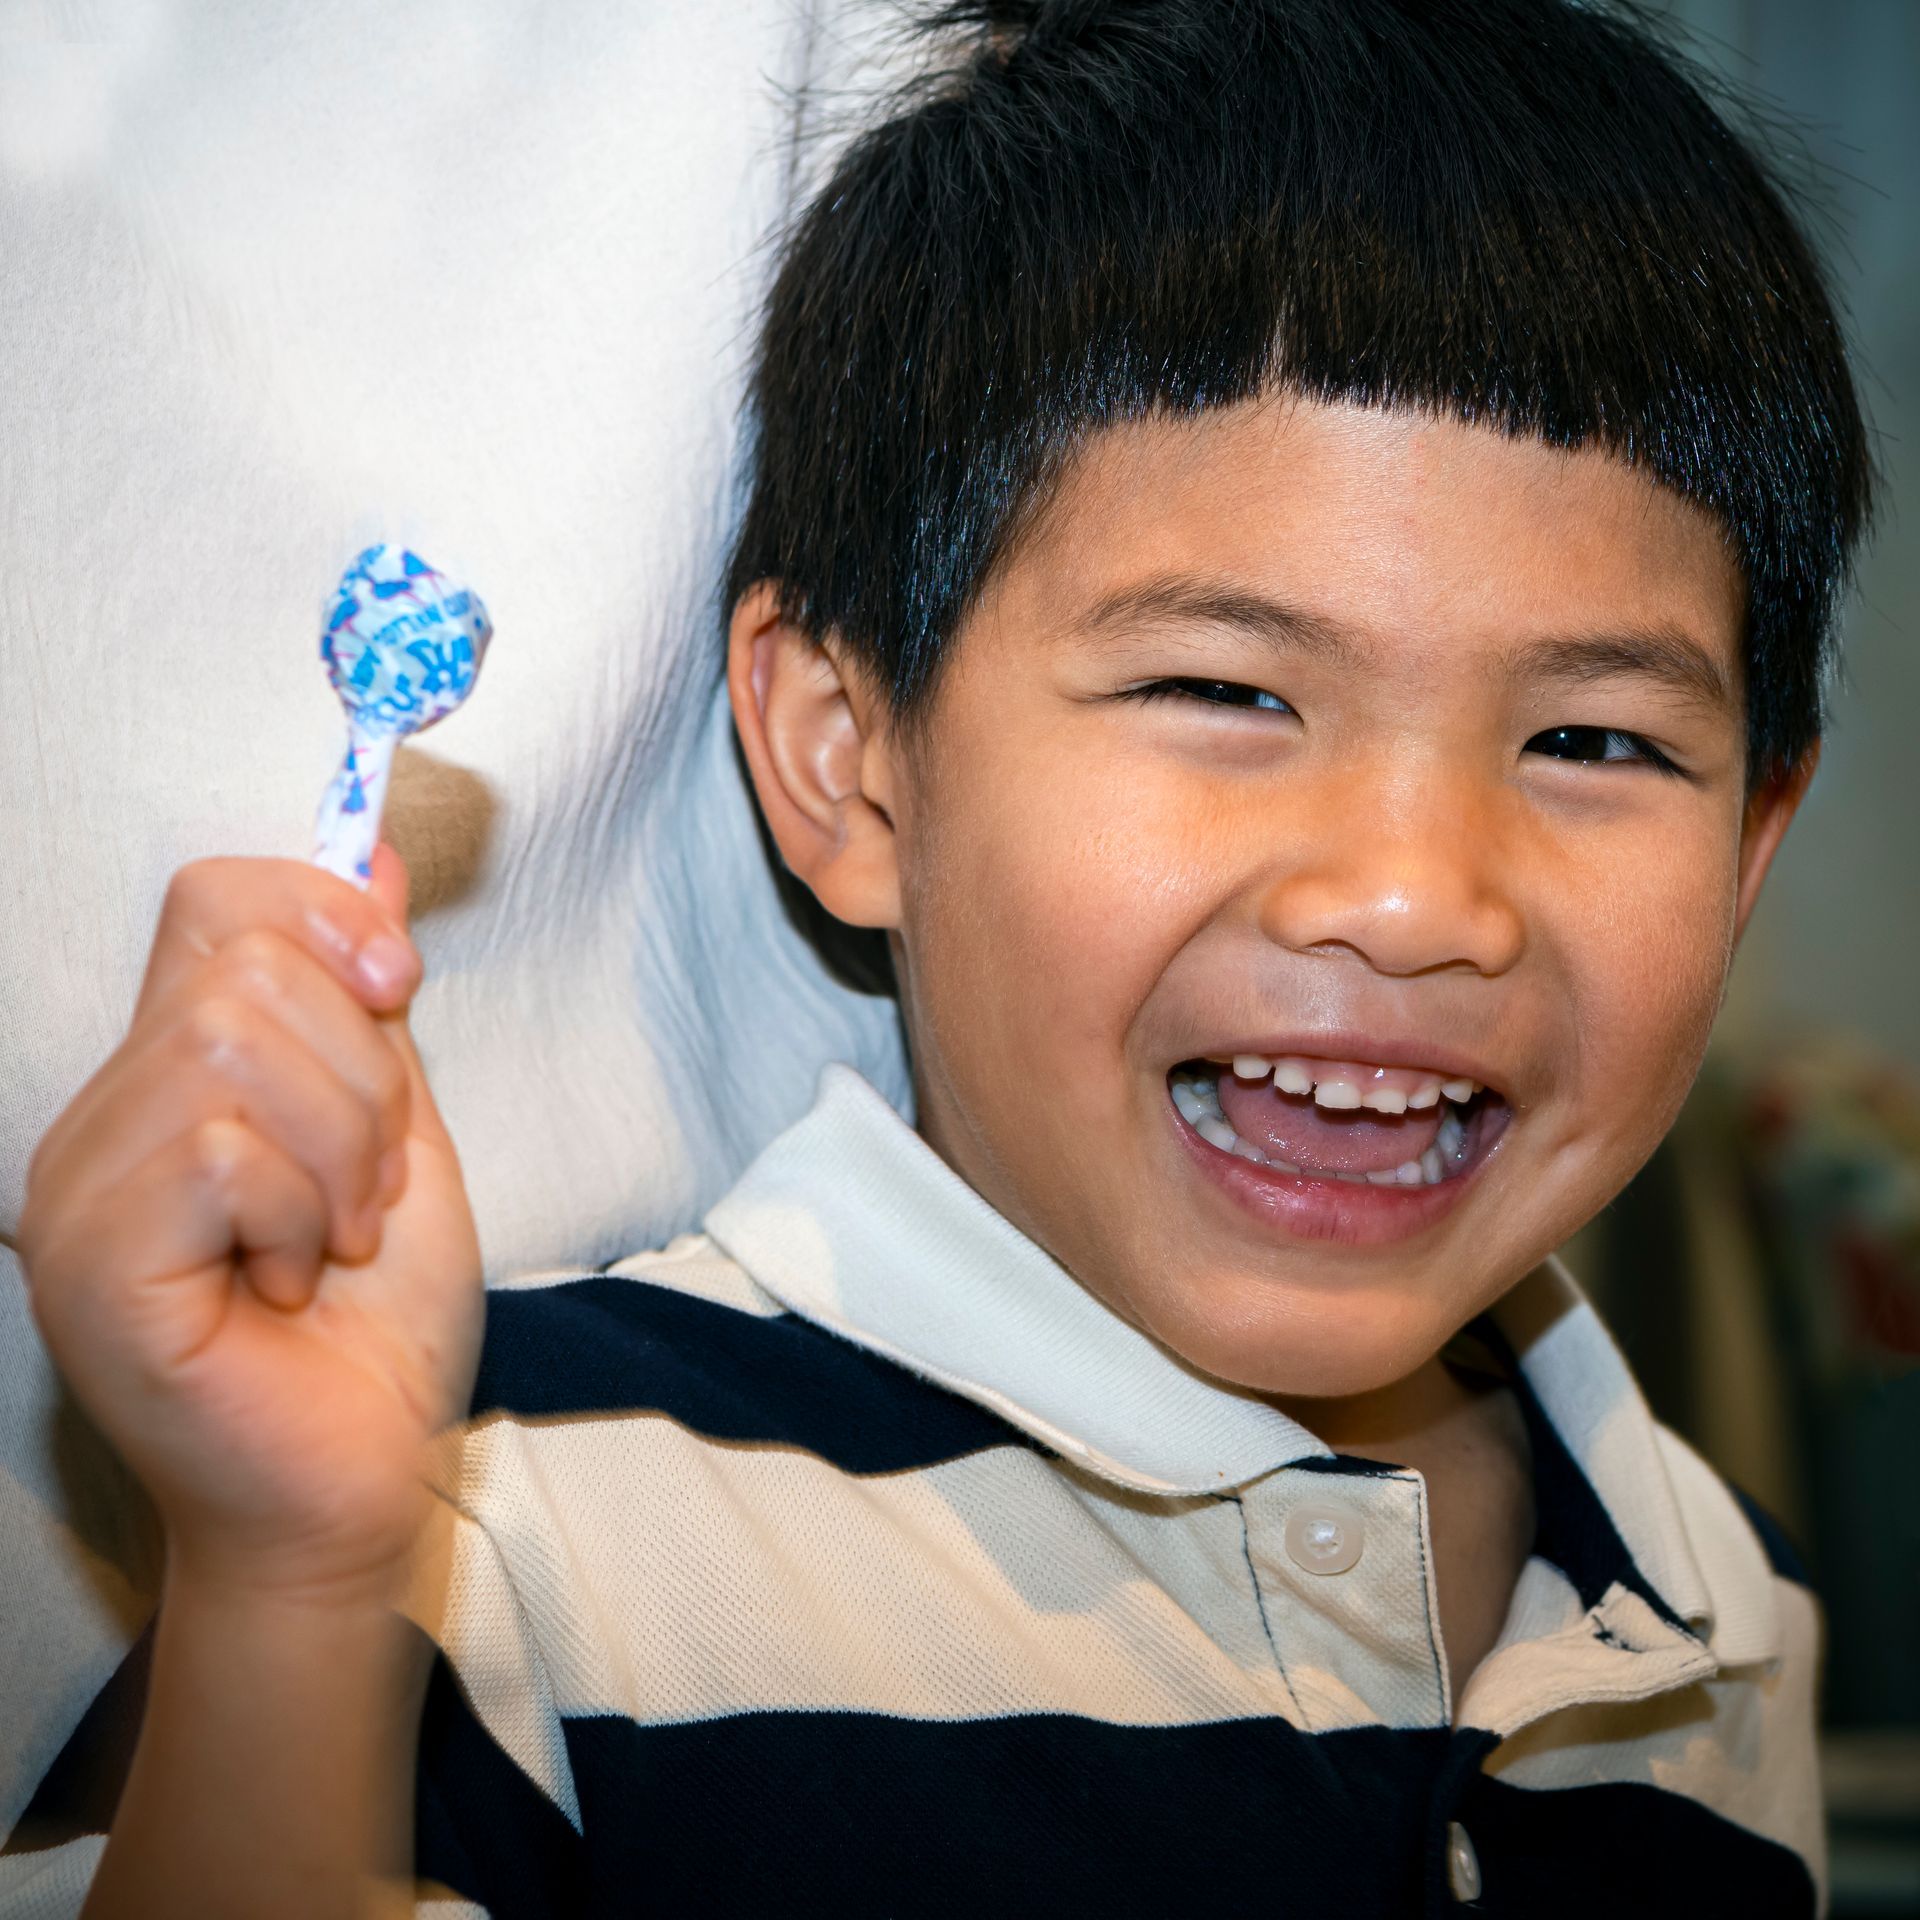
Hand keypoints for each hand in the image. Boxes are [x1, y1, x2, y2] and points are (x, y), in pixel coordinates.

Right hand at [18, 845, 483, 1602]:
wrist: (360, 1482)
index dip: (325, 913)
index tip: (398, 989)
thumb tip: (378, 855)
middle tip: (365, 1193)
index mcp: (175, 1075)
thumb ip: (374, 1007)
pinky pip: (215, 1147)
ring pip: (230, 1043)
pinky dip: (298, 1210)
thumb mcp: (402, 1133)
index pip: (214, 900)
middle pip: (242, 964)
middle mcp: (105, 1116)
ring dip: (340, 1149)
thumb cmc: (377, 1326)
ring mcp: (79, 1188)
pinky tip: (288, 1284)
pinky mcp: (89, 1261)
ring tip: (333, 1241)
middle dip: (361, 1075)